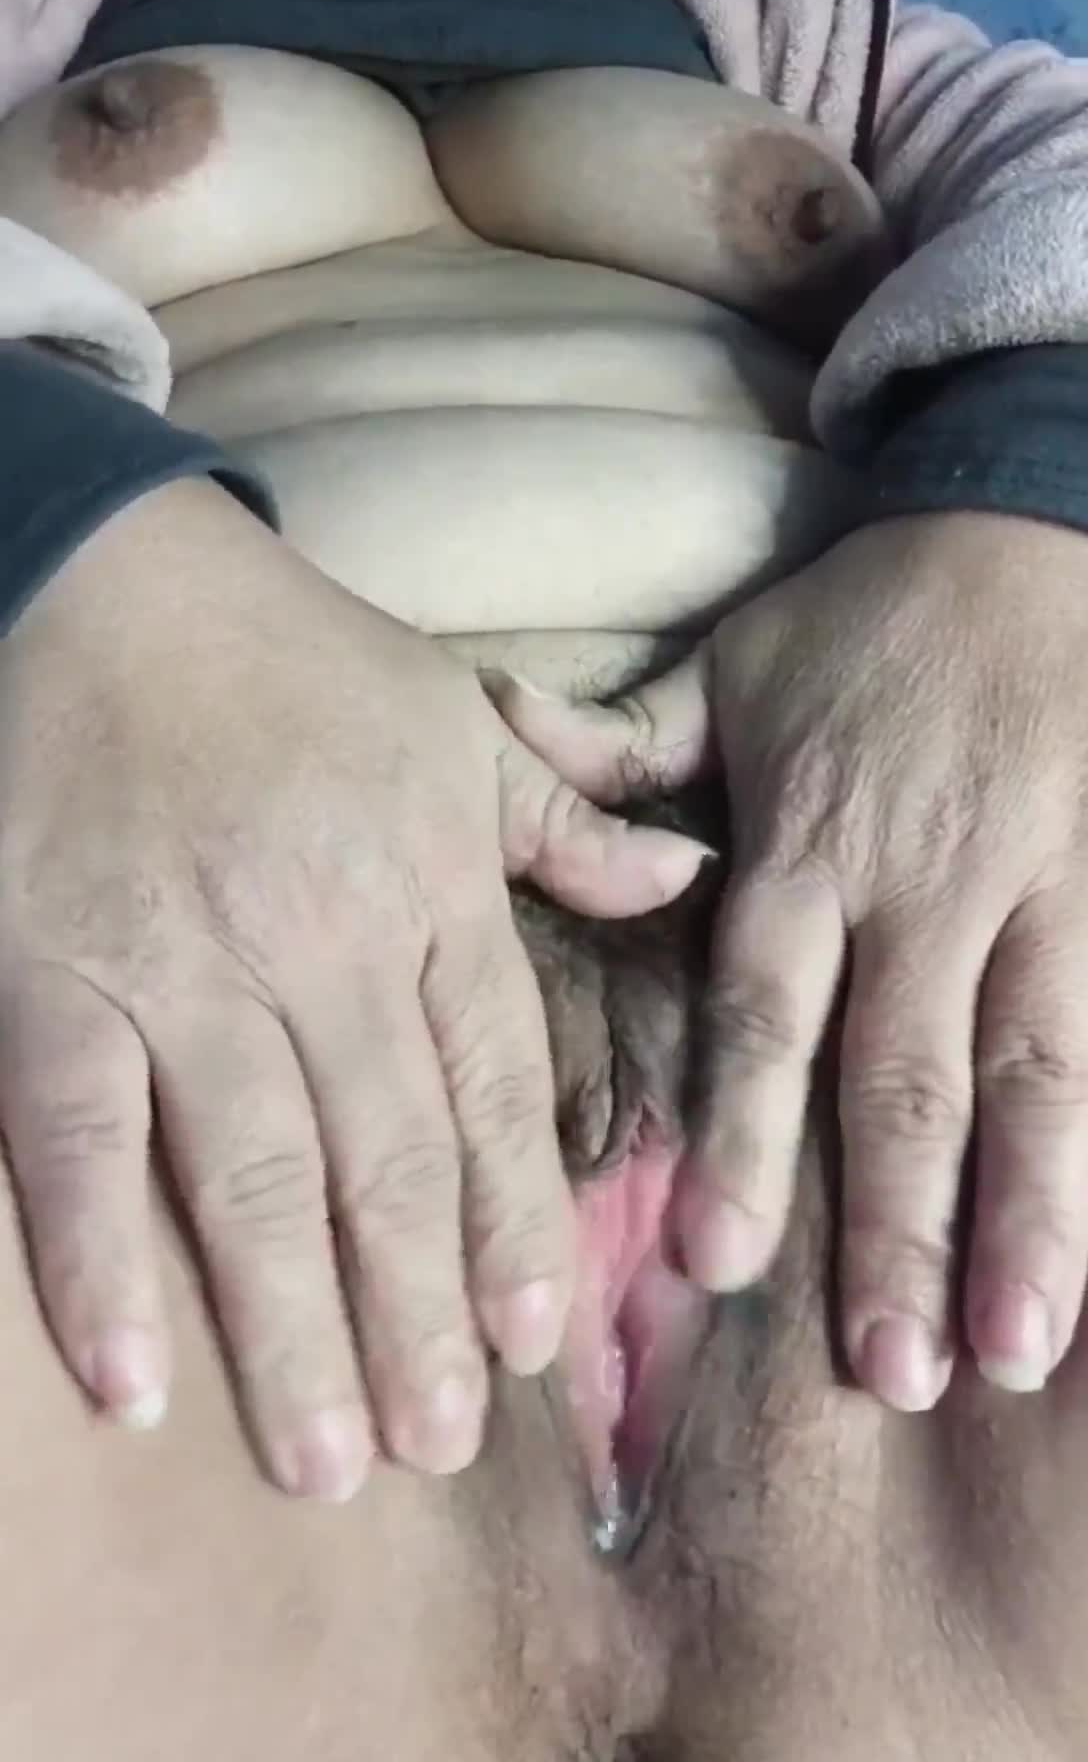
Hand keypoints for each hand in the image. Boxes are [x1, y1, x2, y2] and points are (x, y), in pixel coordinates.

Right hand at [0, 479, 702, 1497]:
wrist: (106, 580)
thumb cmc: (291, 659)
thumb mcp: (457, 720)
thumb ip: (568, 823)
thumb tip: (681, 886)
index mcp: (427, 884)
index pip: (490, 1081)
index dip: (514, 1219)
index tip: (532, 1340)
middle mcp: (317, 939)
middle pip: (382, 1157)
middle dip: (417, 1312)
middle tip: (438, 1445)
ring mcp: (179, 962)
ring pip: (248, 1174)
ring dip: (291, 1327)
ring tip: (329, 1459)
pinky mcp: (51, 971)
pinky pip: (76, 1136)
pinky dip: (96, 1262)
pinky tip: (132, 1382)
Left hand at [495, 511, 1087, 1411]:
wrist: (1036, 539)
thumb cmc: (871, 622)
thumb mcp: (733, 667)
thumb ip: (620, 744)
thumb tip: (490, 739)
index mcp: (813, 846)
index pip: (770, 1009)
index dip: (750, 1136)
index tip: (725, 1262)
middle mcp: (925, 890)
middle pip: (909, 1072)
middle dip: (903, 1225)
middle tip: (893, 1368)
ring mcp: (1040, 897)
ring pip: (1036, 1070)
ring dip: (1030, 1214)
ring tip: (1016, 1344)